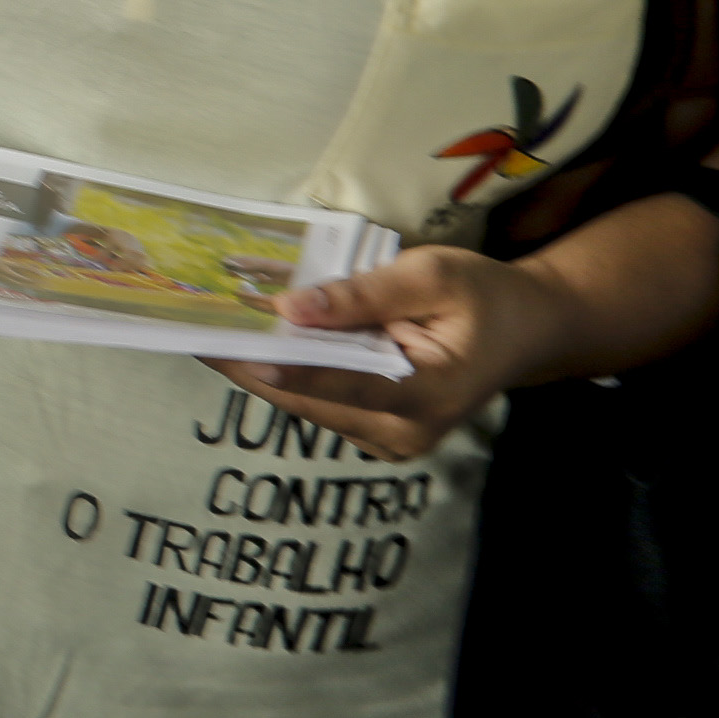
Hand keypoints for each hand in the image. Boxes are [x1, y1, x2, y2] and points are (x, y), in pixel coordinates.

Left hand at [202, 247, 581, 460]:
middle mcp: (401, 433)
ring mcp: (386, 440)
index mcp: (425, 397)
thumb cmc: (487, 297)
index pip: (337, 386)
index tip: (223, 348)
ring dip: (259, 365)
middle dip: (249, 362)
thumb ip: (363, 294)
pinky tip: (250, 339)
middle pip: (306, 398)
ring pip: (303, 402)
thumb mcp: (433, 277)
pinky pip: (317, 399)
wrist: (529, 329)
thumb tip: (291, 308)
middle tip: (189, 326)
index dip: (278, 367)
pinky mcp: (374, 430)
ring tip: (206, 326)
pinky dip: (285, 369)